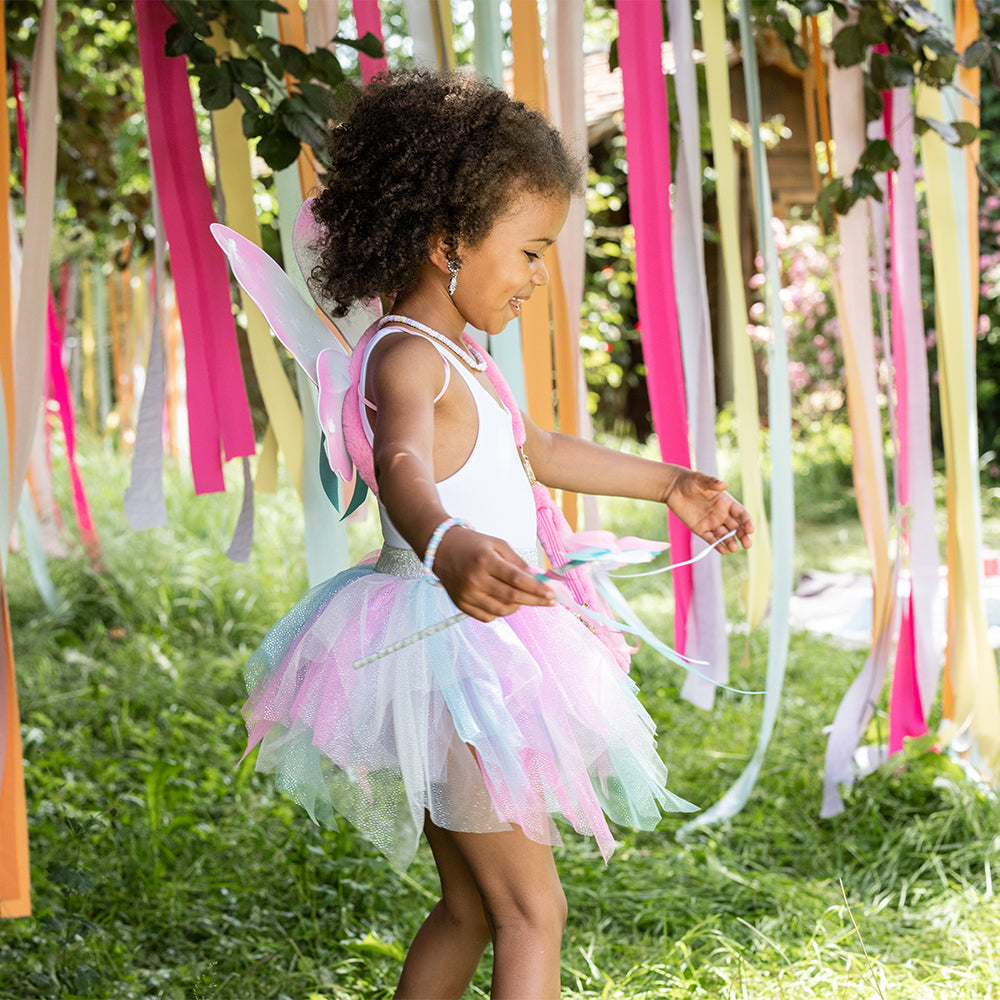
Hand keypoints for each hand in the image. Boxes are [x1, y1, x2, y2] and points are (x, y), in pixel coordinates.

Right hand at [430, 526, 556, 622]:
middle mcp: (474, 579)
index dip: (536, 588)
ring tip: (523, 597)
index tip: (552, 594)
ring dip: (518, 606)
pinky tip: (504, 601)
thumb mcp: (498, 545)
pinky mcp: (461, 605)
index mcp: (485, 560)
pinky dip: (501, 612)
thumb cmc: (473, 544)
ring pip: (501, 610)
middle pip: (511, 597)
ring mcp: (466, 594)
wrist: (440, 549)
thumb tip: (538, 578)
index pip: (516, 579)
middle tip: (549, 601)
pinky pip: (488, 616)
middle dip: (535, 600)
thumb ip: (518, 562)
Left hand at [665, 471, 753, 552]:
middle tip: (747, 545)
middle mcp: (722, 514)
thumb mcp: (701, 480)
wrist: (674, 488)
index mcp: (726, 503)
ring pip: (725, 535)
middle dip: (743, 536)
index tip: (750, 529)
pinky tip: (723, 551)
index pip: (741, 514)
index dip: (747, 522)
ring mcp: (712, 523)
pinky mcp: (701, 529)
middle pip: (736, 527)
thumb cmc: (690, 481)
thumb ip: (712, 483)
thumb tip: (724, 484)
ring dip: (730, 542)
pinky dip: (717, 545)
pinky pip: (711, 539)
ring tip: (734, 548)